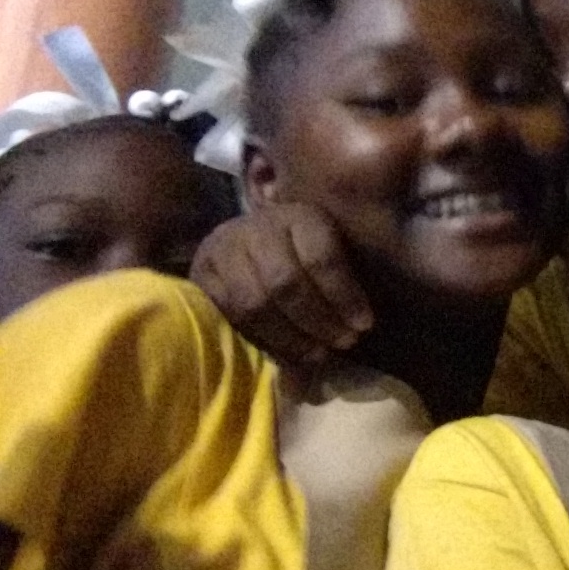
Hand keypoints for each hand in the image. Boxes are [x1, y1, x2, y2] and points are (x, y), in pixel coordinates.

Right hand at [190, 204, 371, 364]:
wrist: (252, 239)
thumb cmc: (307, 251)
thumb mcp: (336, 250)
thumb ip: (350, 278)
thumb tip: (366, 323)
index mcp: (299, 216)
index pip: (320, 257)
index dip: (344, 294)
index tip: (364, 324)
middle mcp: (257, 227)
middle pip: (285, 282)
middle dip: (318, 320)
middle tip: (343, 342)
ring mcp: (224, 249)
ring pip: (255, 303)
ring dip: (290, 337)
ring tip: (318, 353)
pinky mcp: (202, 274)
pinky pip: (231, 315)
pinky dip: (262, 339)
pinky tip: (287, 351)